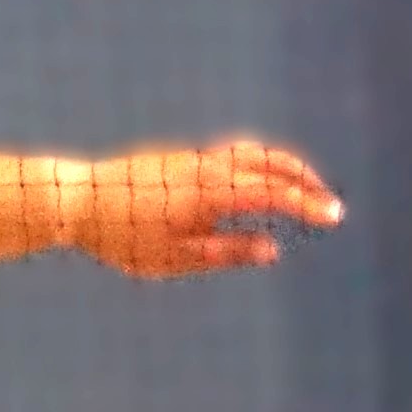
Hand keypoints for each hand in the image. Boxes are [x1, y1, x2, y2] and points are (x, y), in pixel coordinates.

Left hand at [66, 139, 343, 278]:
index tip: (334, 216)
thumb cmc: (122, 237)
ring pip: (252, 152)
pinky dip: (261, 163)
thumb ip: (226, 253)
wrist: (77, 198)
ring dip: (284, 167)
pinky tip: (260, 182)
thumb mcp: (175, 258)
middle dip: (305, 180)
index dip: (307, 204)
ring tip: (303, 188)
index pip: (273, 192)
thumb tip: (271, 249)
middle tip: (329, 203)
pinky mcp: (183, 158)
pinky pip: (233, 154)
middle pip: (270, 163)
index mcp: (210, 193)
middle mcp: (207, 168)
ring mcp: (194, 158)